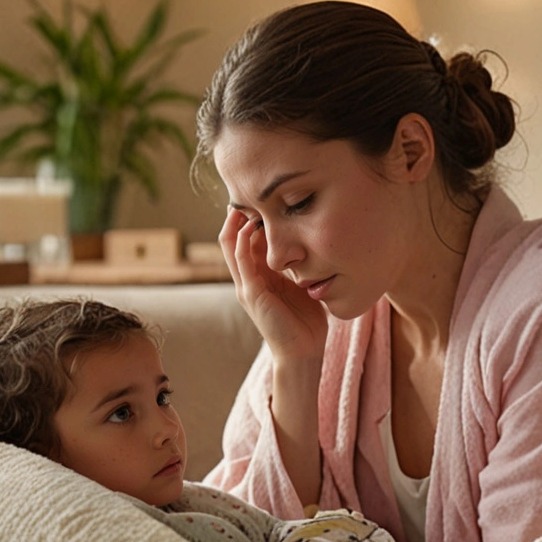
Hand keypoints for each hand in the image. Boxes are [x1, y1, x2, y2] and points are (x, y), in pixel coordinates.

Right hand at [220, 207, 328, 361]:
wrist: (304, 352)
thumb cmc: (306, 321)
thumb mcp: (302, 284)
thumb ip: (299, 266)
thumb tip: (310, 244)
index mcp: (259, 276)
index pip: (245, 239)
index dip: (249, 217)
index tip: (262, 196)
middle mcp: (247, 279)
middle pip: (231, 238)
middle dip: (238, 214)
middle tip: (248, 190)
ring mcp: (246, 286)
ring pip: (231, 245)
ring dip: (236, 222)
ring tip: (245, 200)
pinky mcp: (251, 293)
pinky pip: (242, 261)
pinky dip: (244, 241)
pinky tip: (252, 225)